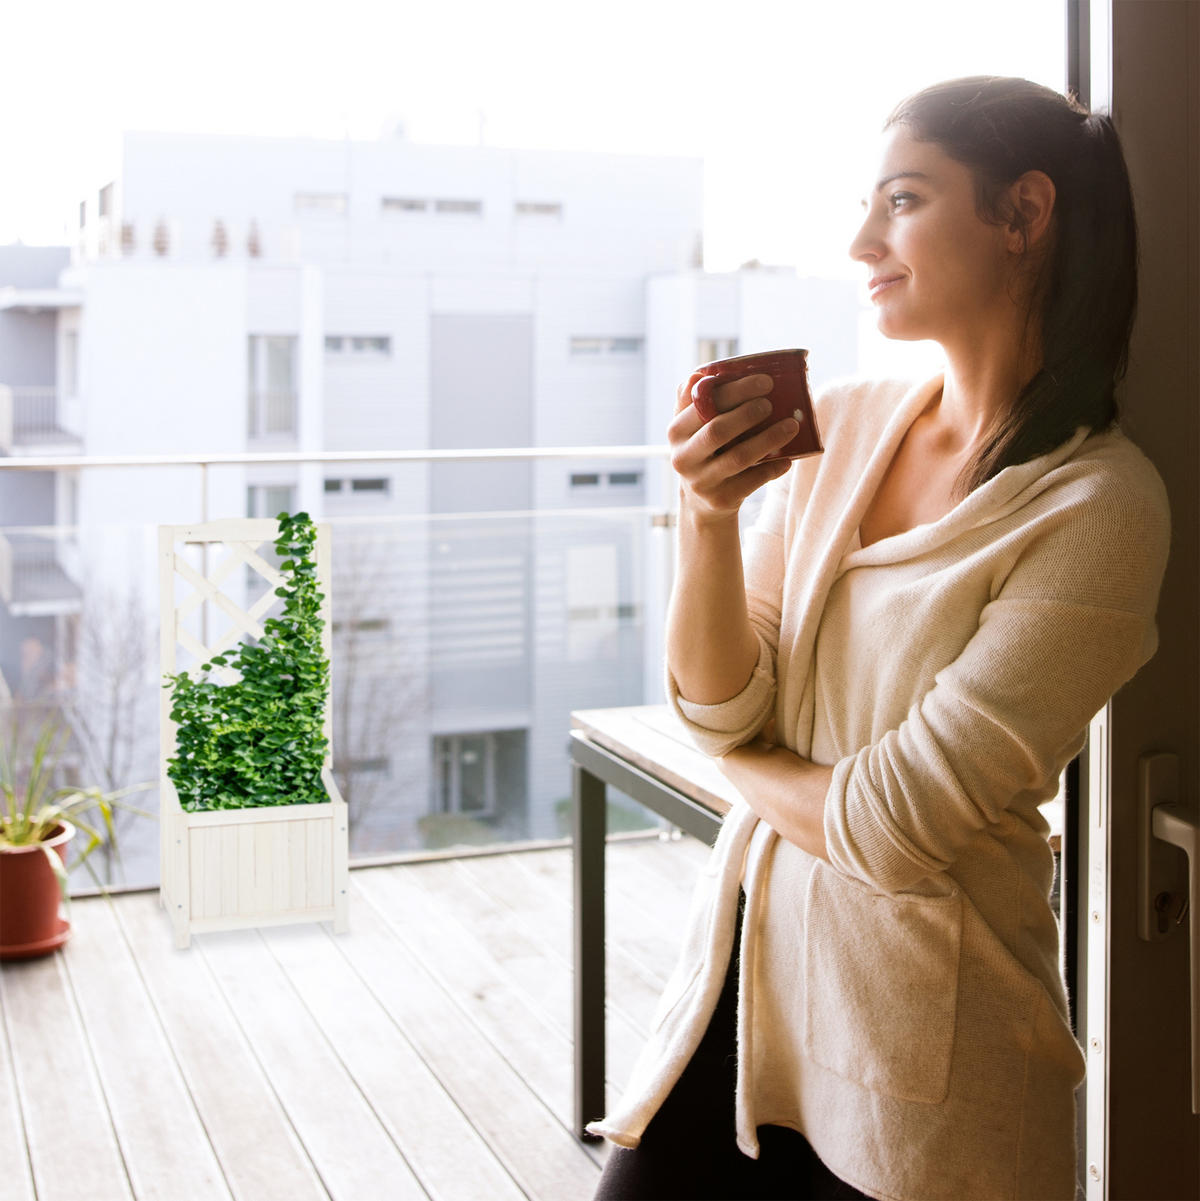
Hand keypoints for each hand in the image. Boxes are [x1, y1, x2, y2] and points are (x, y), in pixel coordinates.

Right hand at [668, 369, 797, 522]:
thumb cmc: (704, 451)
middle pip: (717, 431)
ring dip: (769, 439)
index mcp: (676, 432)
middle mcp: (683, 458)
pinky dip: (772, 468)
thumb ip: (693, 402)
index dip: (734, 391)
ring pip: (738, 457)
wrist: (701, 502)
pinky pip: (752, 482)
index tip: (765, 381)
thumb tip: (698, 375)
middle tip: (771, 403)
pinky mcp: (720, 500)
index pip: (702, 405)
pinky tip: (788, 459)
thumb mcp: (692, 428)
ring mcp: (701, 482)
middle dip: (748, 413)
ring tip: (792, 426)